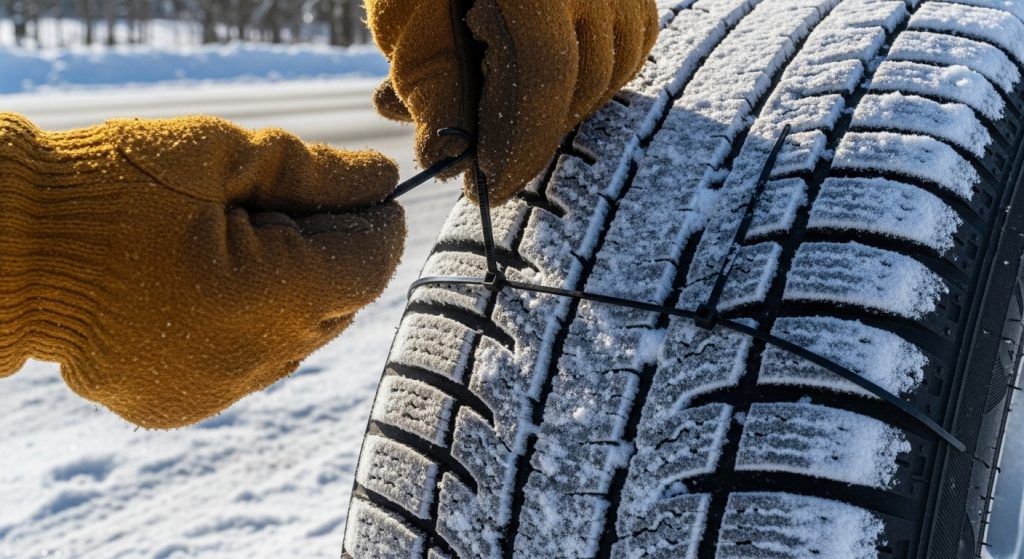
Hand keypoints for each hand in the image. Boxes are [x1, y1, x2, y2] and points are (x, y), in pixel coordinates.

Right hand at [0, 114, 404, 427]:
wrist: (9, 247)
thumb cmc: (108, 185)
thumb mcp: (219, 155)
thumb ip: (316, 173)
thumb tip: (384, 181)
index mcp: (263, 296)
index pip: (367, 266)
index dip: (377, 227)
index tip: (369, 197)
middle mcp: (247, 359)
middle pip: (337, 306)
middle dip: (332, 257)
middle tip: (291, 213)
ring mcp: (213, 390)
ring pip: (296, 340)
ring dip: (290, 296)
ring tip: (237, 248)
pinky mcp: (181, 404)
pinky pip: (247, 364)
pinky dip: (246, 328)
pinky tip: (204, 290)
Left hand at [367, 0, 658, 203]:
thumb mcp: (408, 16)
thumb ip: (426, 86)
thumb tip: (444, 161)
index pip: (543, 75)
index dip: (518, 143)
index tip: (489, 187)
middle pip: (582, 77)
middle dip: (534, 132)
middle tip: (491, 161)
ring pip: (614, 64)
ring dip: (565, 106)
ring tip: (515, 118)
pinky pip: (633, 39)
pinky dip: (597, 73)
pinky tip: (557, 84)